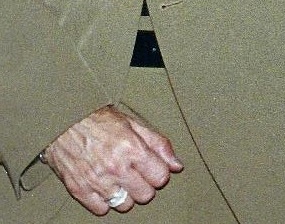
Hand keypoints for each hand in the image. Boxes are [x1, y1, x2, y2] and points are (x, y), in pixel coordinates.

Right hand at [42, 106, 180, 215]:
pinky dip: (105, 202)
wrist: (62, 122)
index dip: (159, 174)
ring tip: (120, 181)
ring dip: (126, 196)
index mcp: (132, 149)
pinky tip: (104, 188)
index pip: (161, 178)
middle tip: (136, 175)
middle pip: (145, 195)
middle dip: (145, 186)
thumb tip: (177, 165)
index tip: (152, 169)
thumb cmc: (99, 120)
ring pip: (125, 205)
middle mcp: (116, 167)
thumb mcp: (134, 124)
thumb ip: (158, 145)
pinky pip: (101, 209)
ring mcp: (96, 181)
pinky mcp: (79, 190)